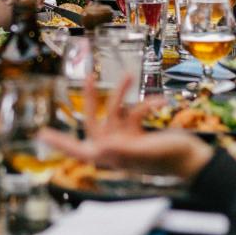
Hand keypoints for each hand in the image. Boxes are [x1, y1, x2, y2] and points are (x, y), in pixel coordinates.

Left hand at [38, 76, 214, 178]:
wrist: (194, 160)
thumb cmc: (171, 160)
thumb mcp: (146, 153)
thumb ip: (123, 151)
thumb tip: (100, 149)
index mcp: (111, 156)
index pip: (78, 149)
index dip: (59, 142)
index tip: (41, 133)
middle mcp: (115, 148)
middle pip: (94, 121)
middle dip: (92, 98)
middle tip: (88, 77)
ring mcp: (126, 140)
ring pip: (116, 111)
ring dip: (122, 93)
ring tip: (128, 75)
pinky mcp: (139, 133)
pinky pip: (135, 113)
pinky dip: (146, 105)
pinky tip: (160, 102)